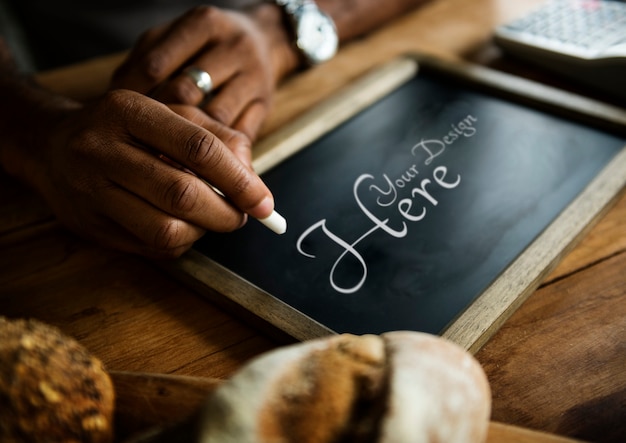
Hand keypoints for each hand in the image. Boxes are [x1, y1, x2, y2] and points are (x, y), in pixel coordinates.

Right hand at [17, 90, 273, 257]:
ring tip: (210, 219)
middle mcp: (102, 148)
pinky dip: (180, 243)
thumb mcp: (171, 115)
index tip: (264, 202)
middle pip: (182, 194)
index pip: (198, 148)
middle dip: (225, 213)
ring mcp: (90, 191)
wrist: (50, 145)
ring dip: (203, 232)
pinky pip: (150, 248)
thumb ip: (218, 139)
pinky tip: (182, 226)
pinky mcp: (89, 225)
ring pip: (165, 229)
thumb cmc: (126, 130)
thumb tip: (254, 182)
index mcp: (129, 110)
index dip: (239, 180)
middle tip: (241, 216)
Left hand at [111, 5, 285, 140]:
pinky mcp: (265, 105)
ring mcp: (253, 77)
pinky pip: (238, 135)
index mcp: (203, 24)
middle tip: (138, 140)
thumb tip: (113, 96)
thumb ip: (147, 59)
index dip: (132, 95)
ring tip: (165, 155)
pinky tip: (197, 160)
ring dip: (187, 140)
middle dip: (158, 119)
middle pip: (185, 91)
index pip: (156, 64)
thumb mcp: (177, 37)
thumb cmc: (208, 44)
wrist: (268, 40)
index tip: (117, 117)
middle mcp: (232, 47)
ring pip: (214, 118)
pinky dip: (216, 152)